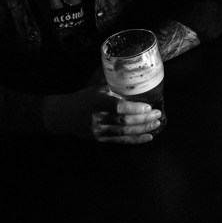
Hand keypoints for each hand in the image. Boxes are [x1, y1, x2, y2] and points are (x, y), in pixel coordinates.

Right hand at [43, 85, 161, 144]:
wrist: (63, 115)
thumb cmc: (84, 98)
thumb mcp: (97, 89)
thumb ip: (115, 88)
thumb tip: (136, 81)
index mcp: (96, 102)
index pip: (117, 107)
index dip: (134, 108)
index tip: (148, 106)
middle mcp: (97, 118)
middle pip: (124, 121)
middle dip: (143, 119)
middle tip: (157, 114)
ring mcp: (98, 131)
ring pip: (124, 132)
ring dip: (143, 129)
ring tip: (156, 123)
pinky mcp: (100, 139)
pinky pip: (121, 141)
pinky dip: (136, 139)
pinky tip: (148, 136)